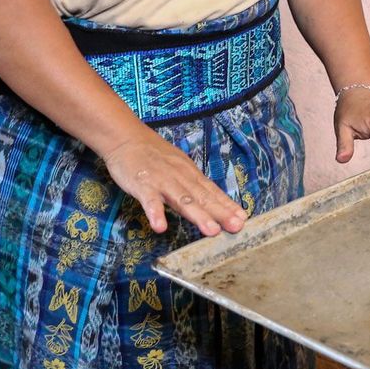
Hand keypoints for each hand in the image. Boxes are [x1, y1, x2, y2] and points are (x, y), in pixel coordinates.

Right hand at [103, 133, 246, 236]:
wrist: (126, 138)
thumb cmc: (155, 155)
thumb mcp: (179, 167)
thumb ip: (194, 186)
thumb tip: (214, 203)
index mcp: (189, 174)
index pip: (212, 191)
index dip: (227, 205)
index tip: (243, 219)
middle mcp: (180, 177)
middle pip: (202, 197)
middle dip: (220, 212)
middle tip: (236, 226)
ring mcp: (161, 181)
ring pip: (182, 200)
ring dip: (197, 215)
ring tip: (210, 230)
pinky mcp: (142, 185)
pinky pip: (149, 201)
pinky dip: (155, 213)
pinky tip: (160, 227)